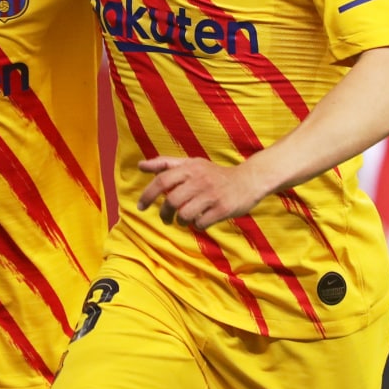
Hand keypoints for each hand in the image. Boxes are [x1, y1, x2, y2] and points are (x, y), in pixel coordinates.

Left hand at [136, 156, 266, 229]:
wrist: (248, 180)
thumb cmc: (213, 174)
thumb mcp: (191, 163)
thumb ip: (165, 164)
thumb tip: (140, 165)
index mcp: (190, 168)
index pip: (162, 180)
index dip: (148, 194)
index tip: (140, 207)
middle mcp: (200, 180)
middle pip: (171, 200)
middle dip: (164, 213)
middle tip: (165, 218)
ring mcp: (212, 195)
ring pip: (185, 214)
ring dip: (180, 221)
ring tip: (183, 220)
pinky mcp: (223, 209)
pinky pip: (201, 223)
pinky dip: (196, 225)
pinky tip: (200, 221)